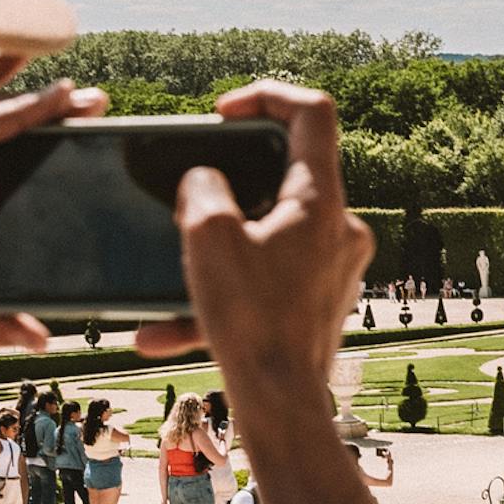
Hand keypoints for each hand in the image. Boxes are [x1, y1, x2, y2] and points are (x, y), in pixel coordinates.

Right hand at [164, 83, 375, 432]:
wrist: (283, 408)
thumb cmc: (252, 323)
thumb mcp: (208, 238)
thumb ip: (201, 190)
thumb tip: (203, 182)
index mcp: (322, 201)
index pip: (312, 112)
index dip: (265, 95)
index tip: (222, 113)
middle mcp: (340, 230)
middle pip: (285, 177)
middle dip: (228, 188)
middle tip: (190, 201)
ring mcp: (333, 269)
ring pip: (264, 240)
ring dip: (212, 257)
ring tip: (168, 281)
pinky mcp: (317, 305)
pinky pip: (262, 286)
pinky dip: (218, 301)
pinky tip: (163, 333)